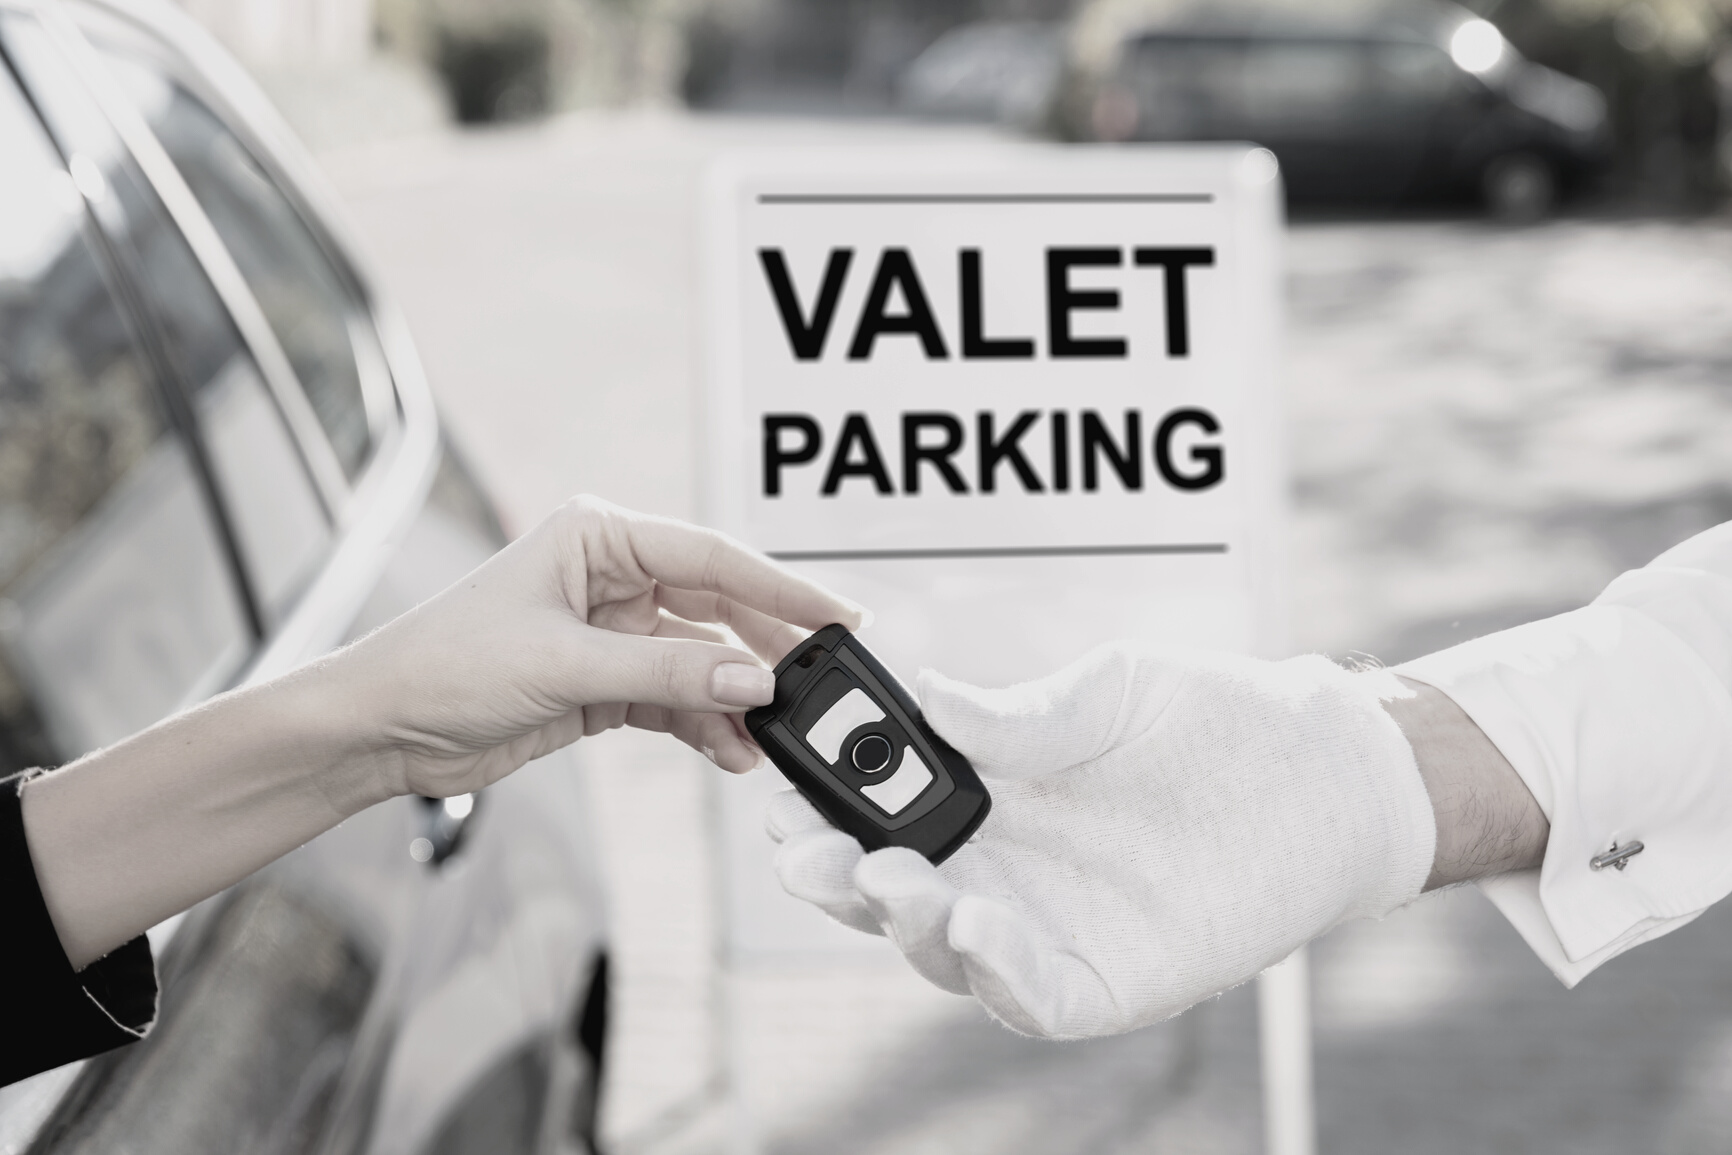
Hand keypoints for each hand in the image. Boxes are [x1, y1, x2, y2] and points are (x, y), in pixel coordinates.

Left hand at [337, 495, 864, 797]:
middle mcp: (612, 575)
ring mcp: (611, 632)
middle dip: (766, 649)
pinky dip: (705, 726)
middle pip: (717, 607)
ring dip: (735, 700)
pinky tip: (731, 752)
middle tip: (818, 685)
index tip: (835, 616)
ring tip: (773, 736)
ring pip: (702, 660)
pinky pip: (677, 698)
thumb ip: (668, 671)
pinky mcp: (605, 683)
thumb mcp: (566, 665)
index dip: (779, 587)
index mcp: (599, 535)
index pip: (712, 556)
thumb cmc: (444, 664)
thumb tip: (753, 678)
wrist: (380, 729)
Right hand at [768, 644, 1435, 1038]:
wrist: (1325, 767)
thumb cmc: (1212, 718)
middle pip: (887, 894)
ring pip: (942, 952)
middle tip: (804, 847)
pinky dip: (992, 970)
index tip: (782, 786)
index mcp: (985, 800)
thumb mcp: (1107, 691)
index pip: (878, 816)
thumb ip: (1021, 713)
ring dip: (901, 921)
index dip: (823, 809)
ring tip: (883, 877)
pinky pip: (1031, 996)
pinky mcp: (1108, 982)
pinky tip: (971, 924)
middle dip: (832, 876)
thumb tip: (927, 697)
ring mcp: (1050, 931)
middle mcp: (1003, 871)